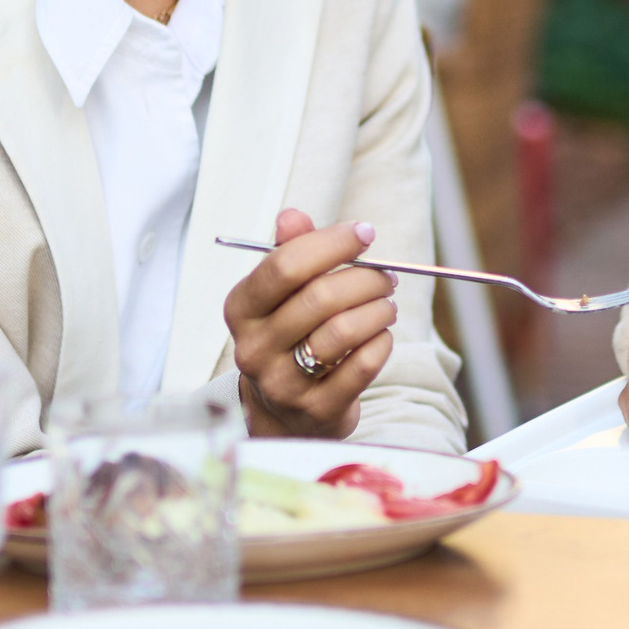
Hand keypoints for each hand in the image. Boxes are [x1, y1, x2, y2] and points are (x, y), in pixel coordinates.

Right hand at [225, 209, 396, 438]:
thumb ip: (289, 251)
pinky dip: (381, 343)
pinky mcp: (317, 409)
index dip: (331, 243)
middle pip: (319, 297)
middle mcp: (254, 347)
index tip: (365, 233)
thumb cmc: (288, 337)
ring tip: (387, 306)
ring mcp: (283, 383)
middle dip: (365, 278)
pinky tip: (382, 336)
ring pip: (342, 332)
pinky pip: (361, 366)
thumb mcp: (281, 295)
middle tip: (386, 277)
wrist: (283, 413)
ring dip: (378, 310)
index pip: (284, 266)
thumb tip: (292, 216)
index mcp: (242, 309)